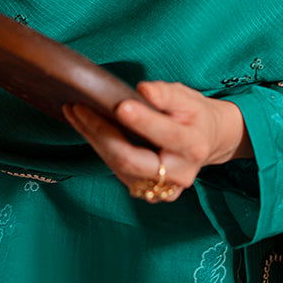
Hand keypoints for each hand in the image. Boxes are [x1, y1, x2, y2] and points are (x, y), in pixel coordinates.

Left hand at [63, 79, 251, 202]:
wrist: (208, 141)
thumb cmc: (194, 114)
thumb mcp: (188, 98)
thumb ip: (167, 94)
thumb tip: (144, 90)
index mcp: (193, 146)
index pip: (165, 134)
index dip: (142, 121)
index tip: (119, 104)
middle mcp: (179, 174)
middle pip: (131, 160)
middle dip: (100, 133)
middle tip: (78, 107)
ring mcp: (162, 189)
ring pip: (119, 167)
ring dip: (93, 139)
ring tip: (74, 111)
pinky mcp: (148, 192)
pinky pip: (118, 171)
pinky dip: (100, 148)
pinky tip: (86, 127)